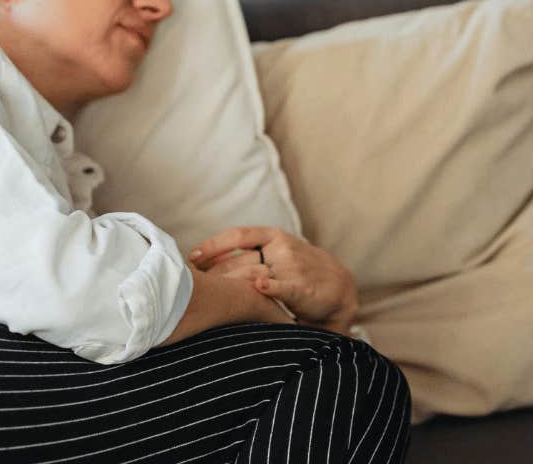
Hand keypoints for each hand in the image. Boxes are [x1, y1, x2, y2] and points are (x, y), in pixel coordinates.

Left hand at [190, 227, 358, 334]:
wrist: (340, 290)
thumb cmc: (301, 271)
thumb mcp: (278, 253)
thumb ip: (251, 252)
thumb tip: (206, 259)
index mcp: (275, 236)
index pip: (239, 235)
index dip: (214, 245)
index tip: (193, 257)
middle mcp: (283, 249)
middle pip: (240, 259)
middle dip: (214, 273)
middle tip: (192, 284)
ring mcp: (294, 268)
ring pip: (255, 274)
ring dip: (231, 286)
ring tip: (210, 296)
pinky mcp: (304, 289)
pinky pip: (284, 287)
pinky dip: (271, 286)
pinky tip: (258, 287)